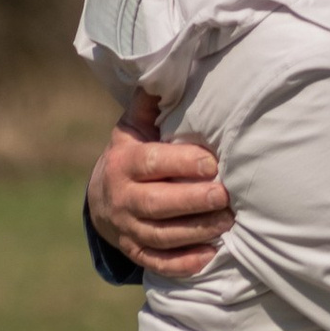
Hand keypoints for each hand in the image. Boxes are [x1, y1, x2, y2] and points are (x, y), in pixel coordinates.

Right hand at [88, 88, 232, 277]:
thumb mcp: (132, 128)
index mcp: (123, 163)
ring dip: (196, 231)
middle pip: (157, 204)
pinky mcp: (135, 251)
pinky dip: (183, 263)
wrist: (101, 199)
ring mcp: (126, 228)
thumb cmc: (132, 155)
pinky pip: (158, 263)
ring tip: (228, 222)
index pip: (152, 163)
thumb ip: (150, 104)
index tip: (211, 163)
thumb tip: (167, 67)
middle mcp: (121, 198)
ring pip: (161, 235)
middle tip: (225, 196)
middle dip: (194, 201)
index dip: (182, 163)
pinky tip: (210, 254)